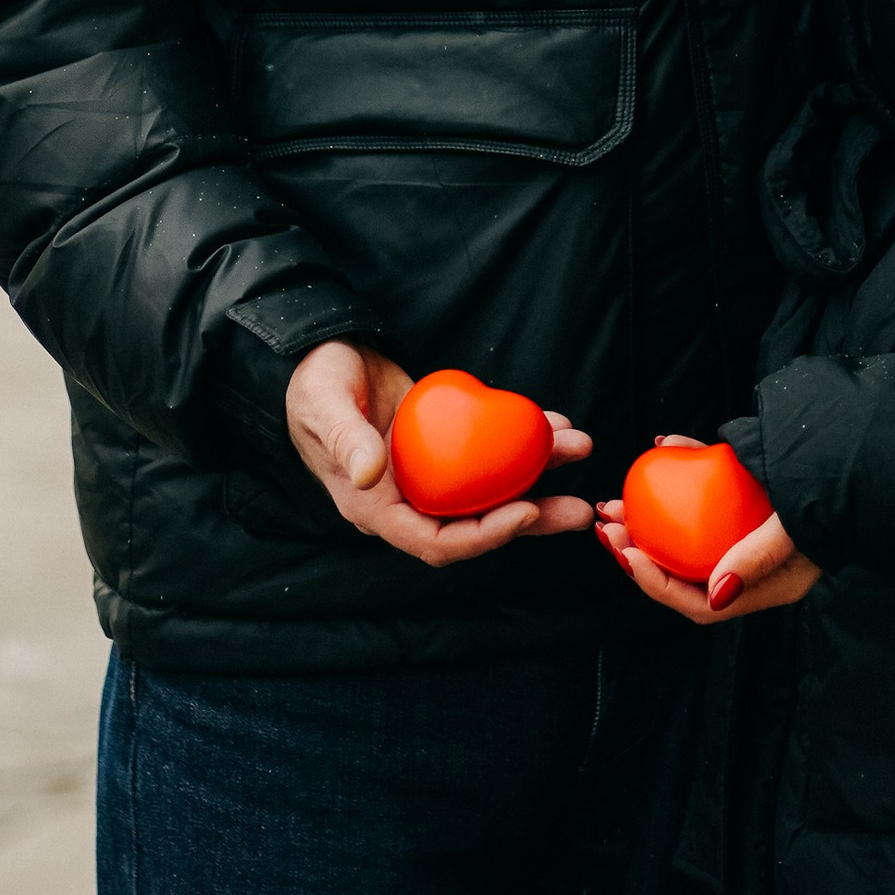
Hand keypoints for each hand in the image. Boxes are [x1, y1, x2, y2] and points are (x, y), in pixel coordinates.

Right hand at [285, 344, 594, 566]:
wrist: (322, 353)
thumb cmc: (313, 382)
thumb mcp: (323, 405)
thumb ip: (344, 438)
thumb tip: (368, 475)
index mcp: (376, 507)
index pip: (435, 541)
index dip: (483, 536)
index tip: (525, 512)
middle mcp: (408, 499)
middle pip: (477, 524)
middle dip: (532, 518)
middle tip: (580, 509)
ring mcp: (429, 474)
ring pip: (491, 489)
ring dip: (538, 474)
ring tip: (579, 449)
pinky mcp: (444, 446)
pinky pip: (489, 454)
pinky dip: (523, 442)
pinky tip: (553, 424)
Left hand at [595, 437, 819, 626]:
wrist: (852, 455)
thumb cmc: (829, 496)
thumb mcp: (794, 531)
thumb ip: (756, 560)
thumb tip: (715, 596)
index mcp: (761, 588)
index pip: (700, 604)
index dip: (658, 585)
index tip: (628, 555)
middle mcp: (747, 566)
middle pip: (684, 570)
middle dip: (640, 553)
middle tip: (609, 528)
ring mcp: (742, 531)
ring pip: (686, 532)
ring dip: (648, 517)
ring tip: (616, 502)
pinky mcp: (742, 496)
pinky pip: (705, 491)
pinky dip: (682, 470)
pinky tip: (663, 446)